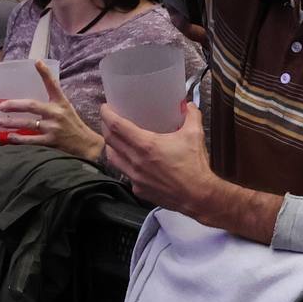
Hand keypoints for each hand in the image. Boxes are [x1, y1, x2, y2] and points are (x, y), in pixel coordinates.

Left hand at [0, 68, 102, 163]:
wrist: (85, 144)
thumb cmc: (73, 124)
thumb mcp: (66, 108)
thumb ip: (52, 101)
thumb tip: (32, 98)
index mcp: (61, 102)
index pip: (53, 85)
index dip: (45, 73)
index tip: (37, 62)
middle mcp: (56, 113)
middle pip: (32, 105)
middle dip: (15, 105)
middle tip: (2, 105)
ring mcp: (53, 128)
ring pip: (29, 123)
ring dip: (13, 122)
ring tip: (1, 121)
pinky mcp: (51, 141)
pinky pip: (31, 140)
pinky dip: (19, 139)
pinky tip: (10, 137)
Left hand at [100, 102, 217, 217]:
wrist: (197, 196)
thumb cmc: (194, 166)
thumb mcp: (195, 135)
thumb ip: (192, 116)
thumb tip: (189, 106)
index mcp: (146, 145)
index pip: (117, 126)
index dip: (107, 114)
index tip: (105, 107)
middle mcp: (136, 161)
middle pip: (110, 141)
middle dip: (106, 127)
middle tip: (109, 120)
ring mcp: (135, 177)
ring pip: (113, 158)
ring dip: (111, 146)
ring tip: (115, 140)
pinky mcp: (139, 189)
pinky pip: (126, 174)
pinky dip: (125, 164)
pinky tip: (133, 161)